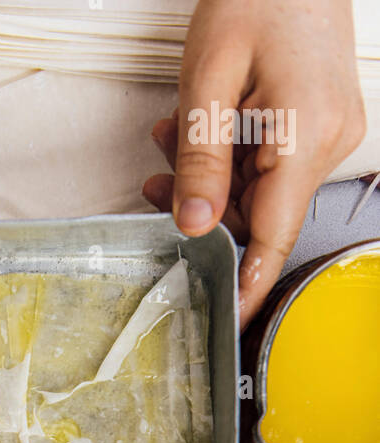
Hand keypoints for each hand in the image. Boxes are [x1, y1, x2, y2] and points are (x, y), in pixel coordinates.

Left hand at [142, 0, 365, 325]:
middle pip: (260, 212)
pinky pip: (269, 160)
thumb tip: (193, 222)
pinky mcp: (319, 120)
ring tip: (172, 137)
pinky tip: (201, 126)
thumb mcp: (208, 80)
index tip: (227, 319)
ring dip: (211, 175)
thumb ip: (201, 159)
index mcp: (305, 136)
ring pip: (259, 186)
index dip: (247, 283)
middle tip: (159, 180)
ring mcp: (328, 131)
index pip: (274, 237)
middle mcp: (328, 141)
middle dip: (205, 206)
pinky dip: (230, 153)